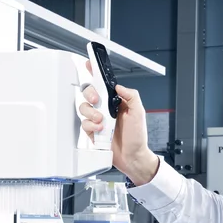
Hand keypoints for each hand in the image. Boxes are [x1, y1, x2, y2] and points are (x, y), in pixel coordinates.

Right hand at [79, 61, 159, 184]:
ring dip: (92, 113)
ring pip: (84, 108)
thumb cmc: (137, 137)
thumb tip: (119, 87)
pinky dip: (91, 125)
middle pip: (89, 93)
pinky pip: (84, 123)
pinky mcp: (92, 131)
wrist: (132, 157)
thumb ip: (131, 96)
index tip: (89, 65)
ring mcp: (98, 120)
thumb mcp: (139, 112)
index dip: (95, 73)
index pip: (104, 84)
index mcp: (116, 101)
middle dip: (90, 93)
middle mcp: (105, 108)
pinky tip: (101, 130)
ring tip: (103, 121)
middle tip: (97, 100)